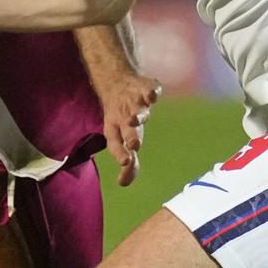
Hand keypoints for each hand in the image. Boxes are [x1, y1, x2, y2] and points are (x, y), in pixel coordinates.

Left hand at [92, 61, 160, 186]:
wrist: (117, 84)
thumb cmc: (122, 119)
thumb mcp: (122, 140)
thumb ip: (128, 162)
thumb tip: (123, 183)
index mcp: (116, 130)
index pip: (115, 143)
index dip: (119, 152)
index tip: (125, 162)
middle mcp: (124, 116)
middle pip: (126, 127)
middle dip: (130, 135)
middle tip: (134, 145)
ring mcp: (134, 101)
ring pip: (136, 108)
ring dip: (137, 114)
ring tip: (135, 119)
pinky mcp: (145, 87)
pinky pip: (149, 89)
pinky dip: (151, 92)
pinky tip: (152, 97)